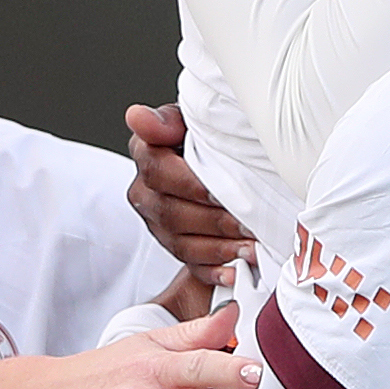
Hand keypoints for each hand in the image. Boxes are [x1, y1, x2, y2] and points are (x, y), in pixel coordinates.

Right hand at [127, 103, 253, 288]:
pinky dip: (216, 271)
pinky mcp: (176, 246)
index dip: (192, 185)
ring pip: (183, 243)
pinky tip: (237, 271)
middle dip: (215, 220)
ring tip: (251, 248)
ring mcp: (159, 223)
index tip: (222, 191)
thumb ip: (166, 120)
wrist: (217, 156)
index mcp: (146, 155)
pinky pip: (191, 265)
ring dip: (220, 248)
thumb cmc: (207, 136)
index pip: (158, 172)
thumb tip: (138, 117)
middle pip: (173, 213)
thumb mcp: (190, 119)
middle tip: (250, 224)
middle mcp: (145, 192)